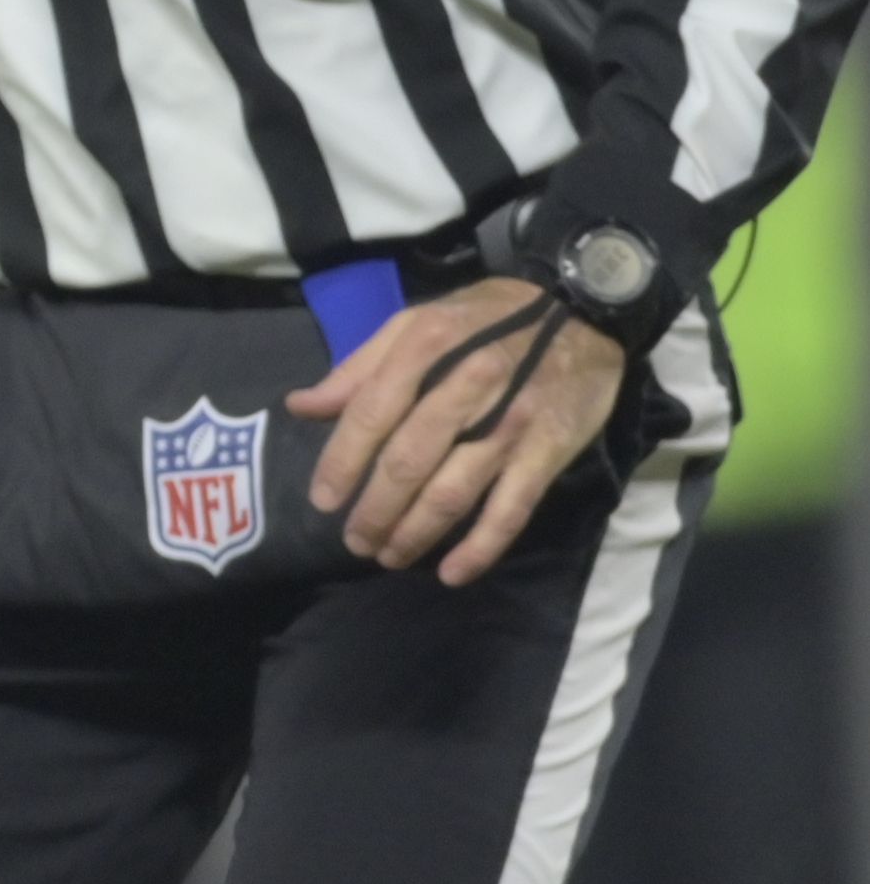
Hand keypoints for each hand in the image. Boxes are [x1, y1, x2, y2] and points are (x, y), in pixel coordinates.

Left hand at [295, 281, 623, 584]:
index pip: (369, 416)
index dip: (340, 464)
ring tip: (389, 556)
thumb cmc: (485, 318)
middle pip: (407, 463)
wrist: (583, 311)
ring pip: (452, 492)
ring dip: (415, 534)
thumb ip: (358, 369)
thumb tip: (300, 406)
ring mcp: (509, 423)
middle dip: (374, 511)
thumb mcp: (415, 324)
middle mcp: (465, 386)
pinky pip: (511, 509)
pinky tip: (453, 573)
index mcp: (423, 349)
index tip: (323, 502)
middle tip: (355, 542)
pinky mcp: (547, 451)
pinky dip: (480, 547)